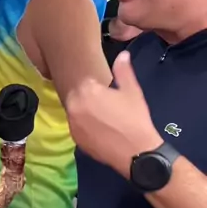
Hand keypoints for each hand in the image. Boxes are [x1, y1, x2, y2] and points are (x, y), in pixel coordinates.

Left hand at [66, 51, 161, 177]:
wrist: (136, 153)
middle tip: (106, 104)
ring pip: (76, 111)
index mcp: (85, 91)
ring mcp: (72, 125)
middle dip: (88, 97)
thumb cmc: (135, 119)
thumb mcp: (132, 91)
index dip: (96, 86)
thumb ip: (123, 70)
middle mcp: (73, 107)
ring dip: (84, 111)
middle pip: (77, 95)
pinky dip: (84, 126)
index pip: (85, 81)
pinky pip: (77, 126)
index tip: (106, 91)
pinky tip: (99, 129)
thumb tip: (122, 54)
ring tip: (103, 117)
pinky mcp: (75, 140)